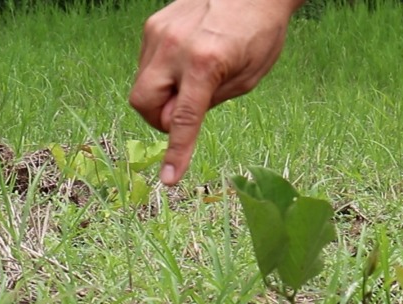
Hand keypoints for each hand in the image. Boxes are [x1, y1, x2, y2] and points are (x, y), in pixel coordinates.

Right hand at [129, 0, 300, 185]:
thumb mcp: (248, 78)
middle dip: (158, 118)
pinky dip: (162, 74)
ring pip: (142, 84)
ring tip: (193, 80)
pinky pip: (147, 64)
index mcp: (205, 63)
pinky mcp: (154, 25)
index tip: (169, 178)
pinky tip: (186, 61)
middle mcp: (175, 47)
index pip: (182, 119)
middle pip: (143, 103)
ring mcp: (159, 33)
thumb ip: (211, 102)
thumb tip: (180, 120)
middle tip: (184, 114)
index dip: (176, 152)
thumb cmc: (260, 32)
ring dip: (161, 95)